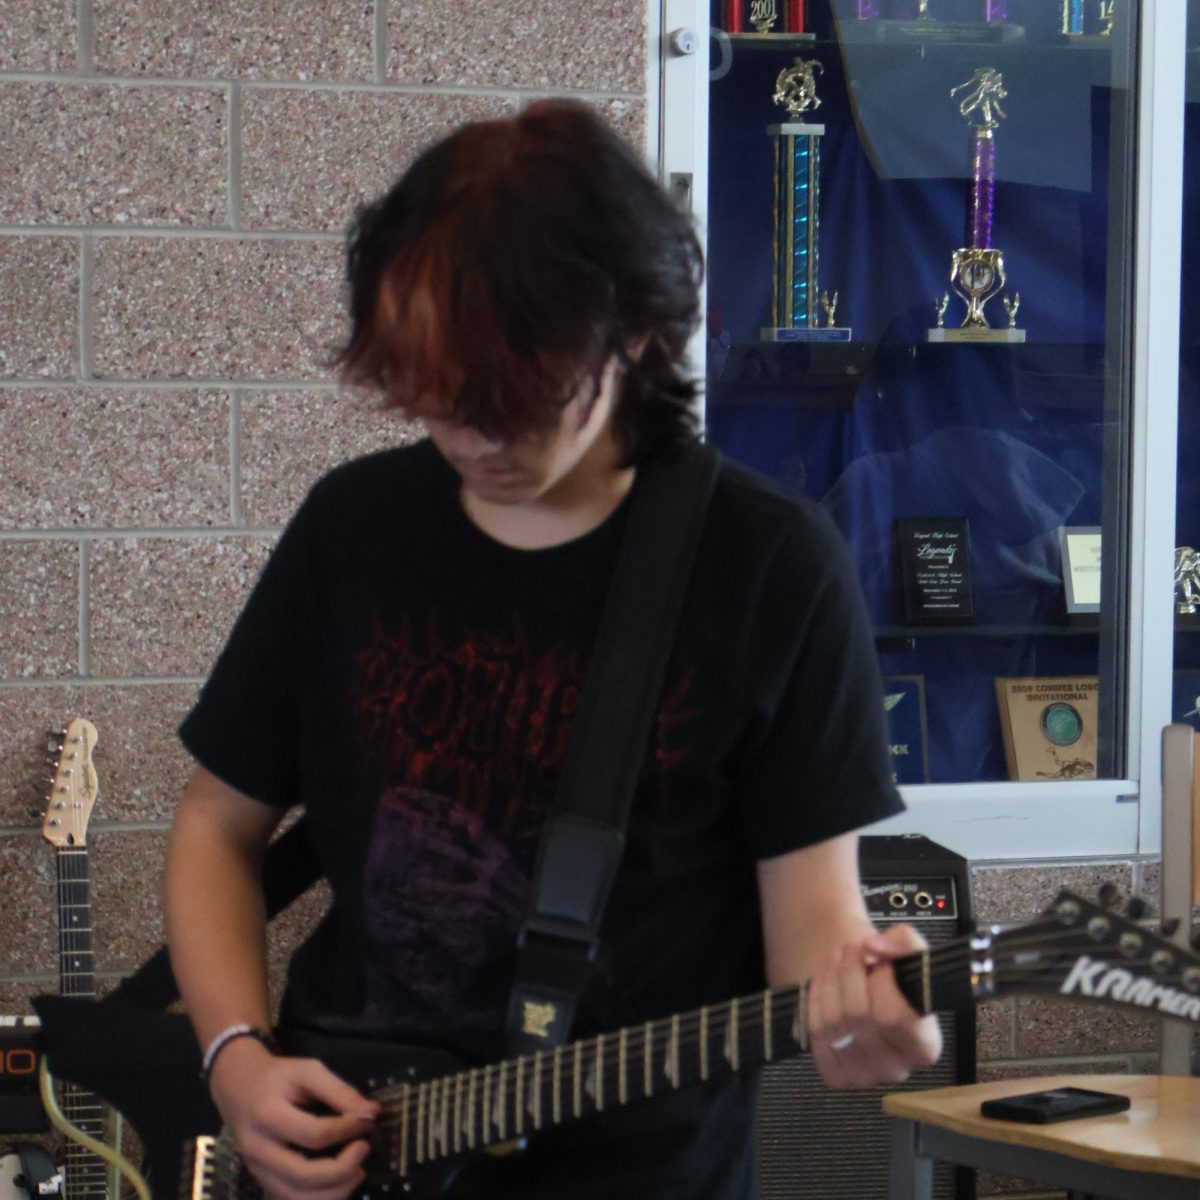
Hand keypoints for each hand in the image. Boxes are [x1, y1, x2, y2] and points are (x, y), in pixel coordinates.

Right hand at [208, 1037, 379, 1199]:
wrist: (238, 1087)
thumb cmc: (277, 1076)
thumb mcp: (308, 1070)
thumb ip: (339, 1091)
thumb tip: (371, 1112)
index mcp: (268, 1116)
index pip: (314, 1134)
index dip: (347, 1129)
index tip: (369, 1119)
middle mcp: (259, 1150)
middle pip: (304, 1176)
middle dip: (343, 1169)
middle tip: (365, 1148)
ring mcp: (257, 1171)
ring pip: (297, 1197)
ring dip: (334, 1192)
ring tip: (357, 1171)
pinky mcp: (262, 1181)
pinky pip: (291, 1199)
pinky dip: (320, 1198)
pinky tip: (339, 1182)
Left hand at [807, 922, 942, 1088]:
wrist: (866, 991)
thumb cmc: (894, 975)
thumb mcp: (910, 950)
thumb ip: (904, 940)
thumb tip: (874, 947)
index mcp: (925, 1048)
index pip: (894, 1016)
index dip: (881, 981)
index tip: (879, 960)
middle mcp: (897, 1070)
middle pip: (859, 1016)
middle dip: (850, 973)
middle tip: (850, 948)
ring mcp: (865, 1077)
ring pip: (834, 1022)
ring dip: (830, 981)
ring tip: (836, 959)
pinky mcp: (837, 1076)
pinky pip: (816, 1033)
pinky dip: (815, 1002)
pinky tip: (824, 983)